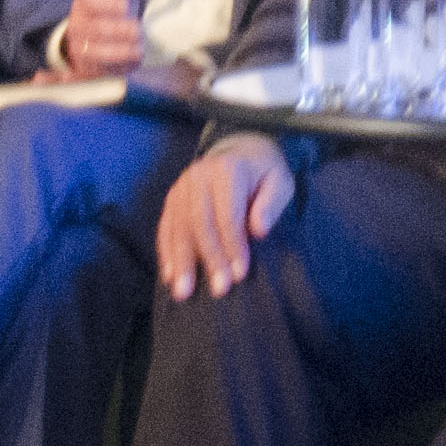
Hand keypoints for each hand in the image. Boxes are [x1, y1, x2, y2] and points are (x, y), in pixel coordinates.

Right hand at [54, 0, 150, 79]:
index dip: (107, 4)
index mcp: (84, 4)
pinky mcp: (87, 70)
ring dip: (121, 51)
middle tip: (138, 29)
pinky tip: (133, 60)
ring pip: (96, 53)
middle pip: (96, 29)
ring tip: (139, 46)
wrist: (96, 41)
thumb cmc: (112, 14)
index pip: (89, 1)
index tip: (126, 4)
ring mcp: (80, 50)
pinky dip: (119, 67)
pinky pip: (100, 71)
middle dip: (121, 30)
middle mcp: (78, 27)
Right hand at [158, 137, 296, 297]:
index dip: (233, 245)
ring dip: (182, 262)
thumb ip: (271, 204)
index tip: (240, 274)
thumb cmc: (264, 175)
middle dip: (209, 258)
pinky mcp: (172, 199)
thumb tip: (259, 230)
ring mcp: (181, 187)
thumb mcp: (280, 183)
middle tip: (218, 290)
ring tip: (184, 293)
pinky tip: (170, 276)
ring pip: (179, 228)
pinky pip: (166, 228)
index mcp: (227, 170)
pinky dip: (167, 253)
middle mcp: (198, 176)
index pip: (228, 214)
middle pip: (200, 222)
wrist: (241, 152)